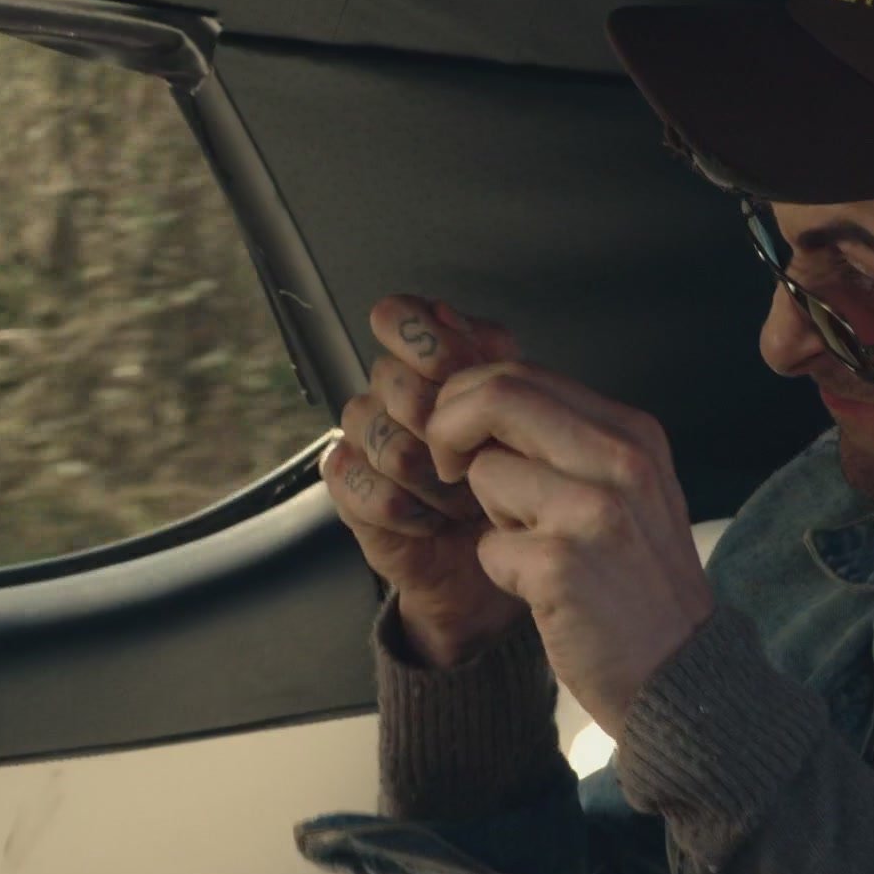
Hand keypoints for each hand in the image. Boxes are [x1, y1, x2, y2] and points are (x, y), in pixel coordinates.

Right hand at [322, 295, 529, 666]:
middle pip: (393, 381)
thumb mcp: (524, 415)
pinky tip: (433, 521)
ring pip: (385, 439)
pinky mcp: (349, 488)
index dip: (422, 339)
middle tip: (478, 460)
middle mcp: (391, 394)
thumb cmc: (519, 482)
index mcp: (431, 360)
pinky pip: (362, 484)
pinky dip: (410, 510)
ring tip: (464, 500)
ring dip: (436, 479)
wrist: (501, 561)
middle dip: (447, 428)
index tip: (454, 369)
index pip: (396, 316)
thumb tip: (450, 313)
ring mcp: (364, 439)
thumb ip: (493, 359)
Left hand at [425, 361, 714, 737]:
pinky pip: (488, 545)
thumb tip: (485, 399)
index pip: (523, 374)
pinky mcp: (561, 564)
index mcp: (634, 434)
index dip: (469, 400)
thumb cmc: (642, 581)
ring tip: (540, 548)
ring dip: (492, 515)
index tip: (461, 439)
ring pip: (485, 473)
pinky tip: (546, 590)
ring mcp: (594, 511)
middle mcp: (621, 460)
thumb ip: (571, 441)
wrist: (680, 670)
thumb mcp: (631, 490)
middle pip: (497, 396)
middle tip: (448, 469)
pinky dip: (503, 570)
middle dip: (449, 429)